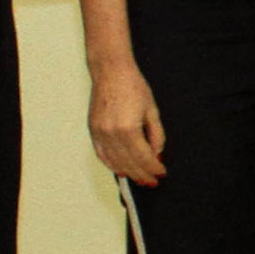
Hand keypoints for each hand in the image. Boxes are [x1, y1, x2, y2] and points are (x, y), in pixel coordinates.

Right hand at [86, 63, 165, 184]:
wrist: (111, 71)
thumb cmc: (133, 86)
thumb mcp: (152, 110)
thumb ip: (156, 135)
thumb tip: (157, 154)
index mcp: (129, 129)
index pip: (143, 158)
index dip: (154, 168)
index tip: (161, 173)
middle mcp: (112, 134)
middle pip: (129, 163)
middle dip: (142, 174)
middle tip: (152, 181)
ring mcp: (100, 133)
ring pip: (115, 162)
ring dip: (128, 173)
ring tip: (139, 179)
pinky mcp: (93, 130)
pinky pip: (102, 154)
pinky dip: (112, 165)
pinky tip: (121, 170)